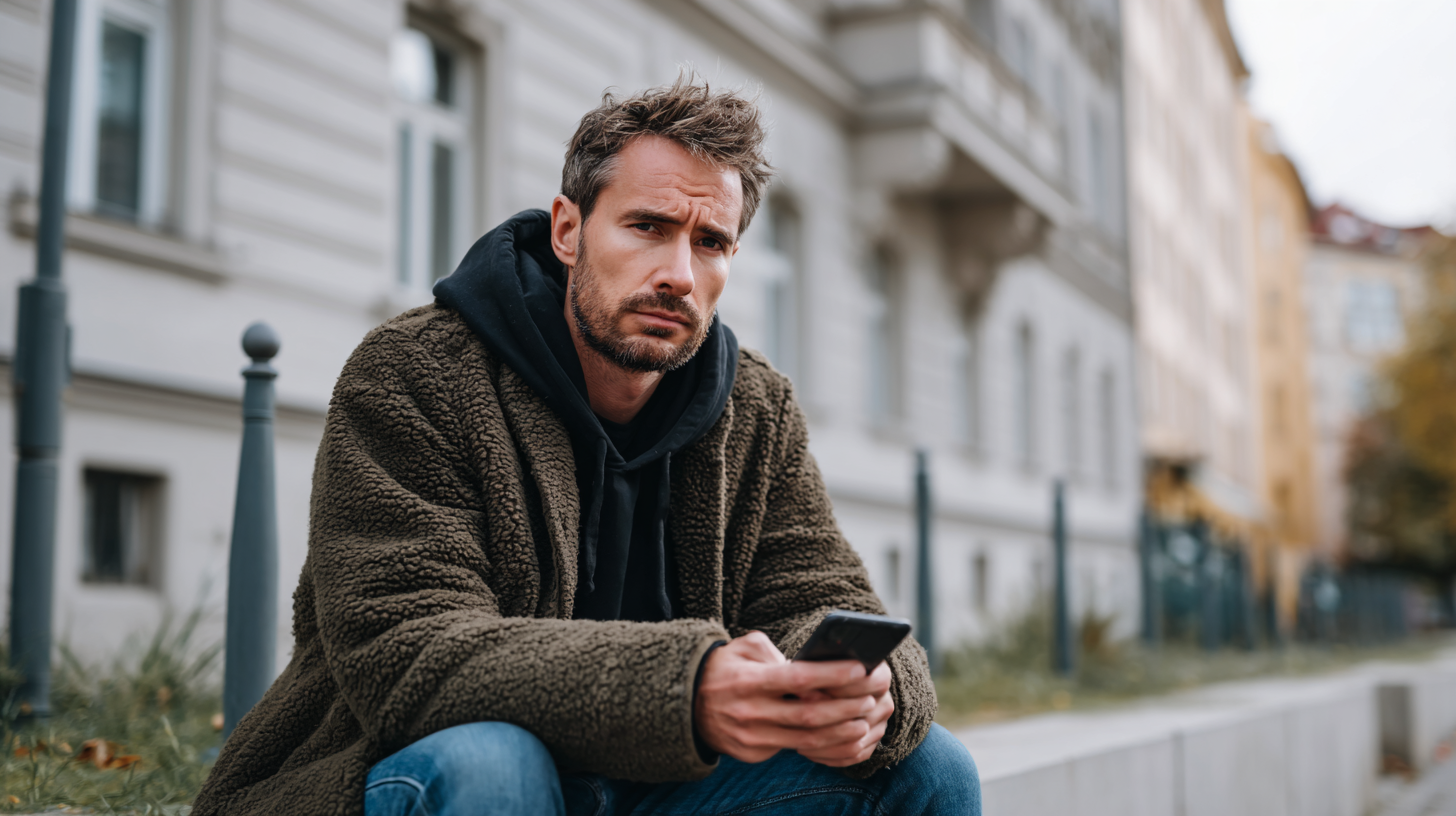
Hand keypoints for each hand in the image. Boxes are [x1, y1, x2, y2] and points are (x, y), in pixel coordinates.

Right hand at [693, 632, 891, 766]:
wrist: (684, 705)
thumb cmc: (724, 668)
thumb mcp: (743, 648)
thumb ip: (775, 653)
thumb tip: (812, 666)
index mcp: (748, 680)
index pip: (796, 678)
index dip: (830, 675)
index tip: (860, 668)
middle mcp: (749, 712)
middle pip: (808, 715)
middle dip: (844, 708)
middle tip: (870, 699)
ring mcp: (750, 737)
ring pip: (805, 740)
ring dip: (839, 732)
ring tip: (863, 721)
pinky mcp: (752, 754)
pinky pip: (791, 750)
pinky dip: (819, 744)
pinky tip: (840, 735)